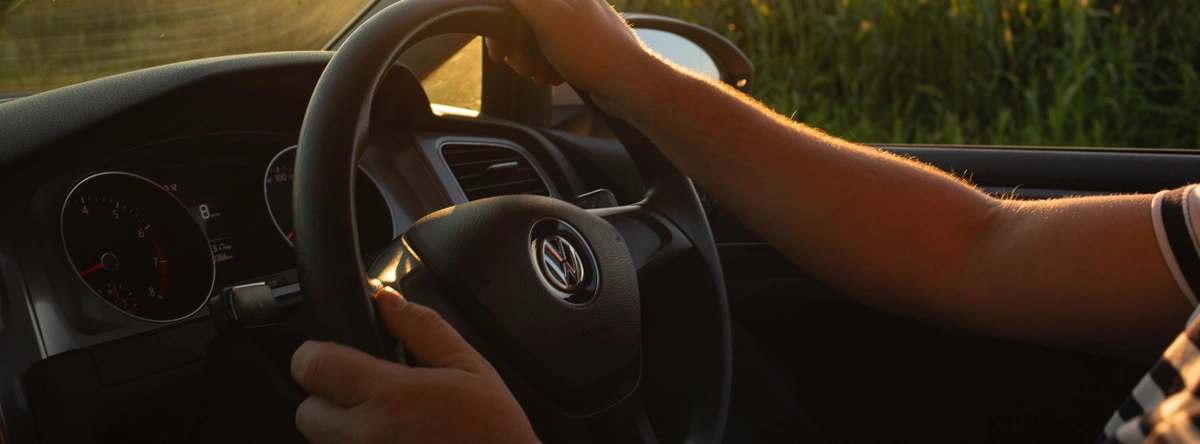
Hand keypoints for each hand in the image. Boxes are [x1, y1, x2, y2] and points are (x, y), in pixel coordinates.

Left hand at [290, 287, 538, 443]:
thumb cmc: (494, 434)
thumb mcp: (469, 367)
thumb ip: (423, 328)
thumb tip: (388, 301)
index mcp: (391, 397)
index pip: (311, 365)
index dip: (317, 354)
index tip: (333, 356)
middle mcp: (367, 438)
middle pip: (306, 411)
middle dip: (329, 399)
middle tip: (368, 396)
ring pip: (322, 441)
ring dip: (343, 430)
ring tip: (388, 425)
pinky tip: (394, 442)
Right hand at [487, 0, 658, 105]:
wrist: (628, 84)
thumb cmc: (592, 51)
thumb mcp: (549, 16)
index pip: (518, 4)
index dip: (501, 25)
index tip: (498, 51)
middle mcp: (573, 2)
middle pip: (525, 20)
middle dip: (517, 47)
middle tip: (522, 67)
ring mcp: (579, 23)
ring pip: (538, 38)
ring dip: (532, 60)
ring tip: (540, 75)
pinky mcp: (584, 45)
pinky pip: (554, 51)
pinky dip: (547, 65)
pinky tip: (553, 78)